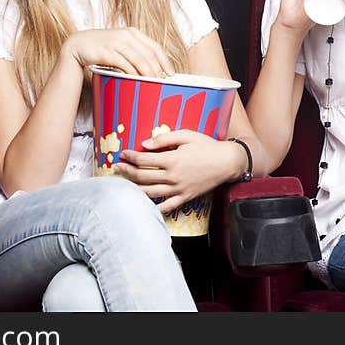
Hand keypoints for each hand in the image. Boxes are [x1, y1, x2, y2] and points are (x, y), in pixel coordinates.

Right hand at [62, 27, 173, 77]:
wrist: (78, 45)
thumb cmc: (102, 48)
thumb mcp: (121, 46)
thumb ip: (135, 52)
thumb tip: (153, 69)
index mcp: (132, 32)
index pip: (154, 47)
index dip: (165, 61)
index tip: (171, 74)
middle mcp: (126, 35)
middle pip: (148, 54)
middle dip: (158, 70)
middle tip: (163, 83)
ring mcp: (116, 42)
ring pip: (138, 59)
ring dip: (148, 73)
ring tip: (154, 84)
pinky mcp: (107, 51)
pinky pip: (124, 64)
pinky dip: (132, 73)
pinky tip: (137, 81)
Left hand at [114, 130, 242, 213]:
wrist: (227, 162)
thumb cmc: (207, 146)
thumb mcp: (186, 135)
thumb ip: (164, 138)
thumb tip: (145, 144)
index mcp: (172, 159)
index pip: (144, 159)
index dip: (130, 156)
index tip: (123, 153)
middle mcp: (173, 176)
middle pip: (142, 176)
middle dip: (126, 171)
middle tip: (116, 167)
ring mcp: (179, 189)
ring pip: (150, 192)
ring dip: (134, 188)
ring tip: (123, 185)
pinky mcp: (185, 197)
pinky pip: (167, 206)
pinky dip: (154, 208)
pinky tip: (143, 208)